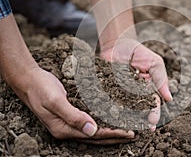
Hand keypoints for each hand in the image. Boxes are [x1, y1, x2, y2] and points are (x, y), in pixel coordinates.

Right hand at [11, 67, 134, 143]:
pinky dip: (101, 125)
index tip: (128, 132)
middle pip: (95, 138)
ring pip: (93, 133)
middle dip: (115, 137)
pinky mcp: (69, 117)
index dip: (113, 134)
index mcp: (63, 129)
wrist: (29, 80)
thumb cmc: (41, 88)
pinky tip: (108, 122)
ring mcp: (67, 125)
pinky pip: (88, 124)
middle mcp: (66, 130)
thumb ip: (73, 116)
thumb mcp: (55, 100)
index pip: (94, 135)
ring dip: (109, 133)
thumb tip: (92, 130)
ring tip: (124, 132)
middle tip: (132, 135)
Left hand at [100, 39, 172, 130]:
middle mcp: (134, 95)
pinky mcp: (107, 91)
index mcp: (148, 90)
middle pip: (138, 111)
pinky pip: (108, 101)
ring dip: (126, 119)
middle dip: (141, 120)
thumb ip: (161, 79)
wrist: (118, 44)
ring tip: (128, 127)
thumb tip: (169, 98)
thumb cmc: (140, 53)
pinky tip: (109, 117)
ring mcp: (120, 94)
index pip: (152, 104)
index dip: (153, 114)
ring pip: (123, 109)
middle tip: (142, 129)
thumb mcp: (154, 63)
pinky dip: (109, 109)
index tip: (152, 122)